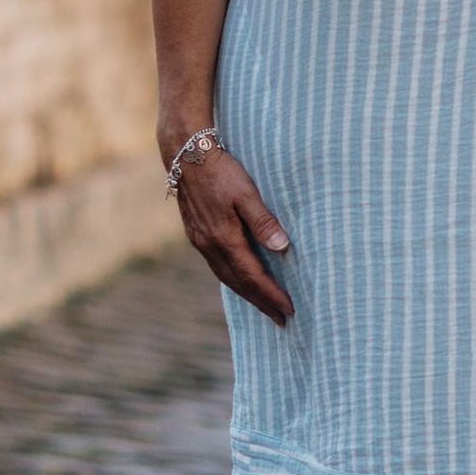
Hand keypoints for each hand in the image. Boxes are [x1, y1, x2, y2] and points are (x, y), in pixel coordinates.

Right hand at [165, 137, 294, 322]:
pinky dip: (233, 279)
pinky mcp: (196, 235)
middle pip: (239, 284)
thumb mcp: (246, 193)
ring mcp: (200, 242)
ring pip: (226, 277)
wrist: (186, 155)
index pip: (253, 276)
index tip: (289, 309)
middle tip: (281, 319)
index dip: (272, 294)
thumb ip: (263, 221)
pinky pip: (217, 266)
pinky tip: (241, 279)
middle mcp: (210, 246)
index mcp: (224, 239)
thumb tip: (282, 248)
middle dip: (261, 302)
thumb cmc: (221, 170)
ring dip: (247, 294)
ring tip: (265, 306)